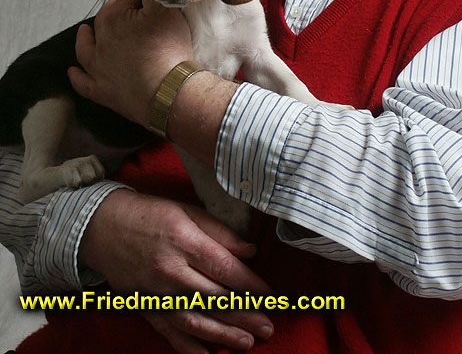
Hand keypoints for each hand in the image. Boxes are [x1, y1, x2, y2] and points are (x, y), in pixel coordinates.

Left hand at [68, 0, 192, 126]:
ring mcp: (99, 68)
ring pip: (86, 50)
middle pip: (106, 20)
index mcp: (113, 18)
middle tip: (126, 7)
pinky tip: (72, 72)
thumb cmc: (168, 49)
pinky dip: (77, 77)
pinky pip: (84, 83)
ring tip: (82, 32)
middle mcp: (100, 41)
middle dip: (114, 11)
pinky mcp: (103, 91)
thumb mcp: (166, 9)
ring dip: (84, 40)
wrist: (167, 90)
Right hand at [80, 190, 273, 352]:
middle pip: (214, 298)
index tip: (269, 294)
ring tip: (247, 342)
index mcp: (184, 241)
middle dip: (244, 314)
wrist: (103, 227)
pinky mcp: (145, 307)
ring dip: (223, 334)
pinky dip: (189, 347)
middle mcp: (170, 271)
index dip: (250, 284)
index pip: (224, 268)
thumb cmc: (151, 214)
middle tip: (268, 326)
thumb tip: (251, 251)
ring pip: (194, 320)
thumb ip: (220, 233)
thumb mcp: (188, 211)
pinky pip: (169, 332)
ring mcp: (156, 293)